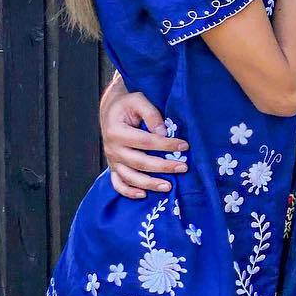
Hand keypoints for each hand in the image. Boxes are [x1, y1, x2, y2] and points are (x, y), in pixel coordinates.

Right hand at [100, 76, 186, 198]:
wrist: (110, 110)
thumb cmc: (127, 105)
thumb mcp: (138, 100)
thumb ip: (151, 114)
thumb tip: (164, 133)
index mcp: (116, 131)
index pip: (145, 141)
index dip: (166, 145)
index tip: (184, 146)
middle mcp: (112, 148)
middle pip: (139, 162)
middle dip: (163, 167)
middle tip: (183, 167)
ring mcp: (112, 160)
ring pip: (130, 177)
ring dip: (149, 184)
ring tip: (169, 187)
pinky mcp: (113, 167)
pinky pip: (118, 184)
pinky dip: (129, 192)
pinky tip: (143, 195)